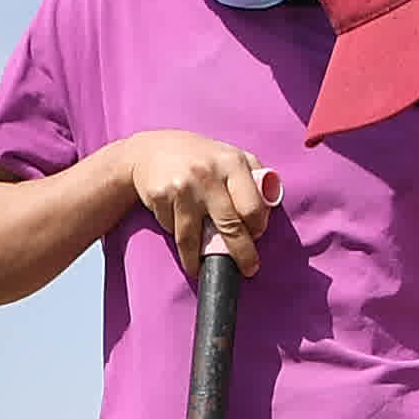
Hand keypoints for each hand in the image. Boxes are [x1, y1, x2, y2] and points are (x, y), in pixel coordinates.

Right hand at [111, 133, 278, 276]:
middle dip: (241, 254)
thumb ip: (254, 179)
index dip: (257, 227)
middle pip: (229, 227)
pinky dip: (177, 235)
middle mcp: (208, 174)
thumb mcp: (231, 157)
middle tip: (248, 269)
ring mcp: (182, 187)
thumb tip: (268, 210)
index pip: (252, 207)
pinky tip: (180, 228)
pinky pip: (172, 230)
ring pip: (193, 239)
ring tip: (201, 267)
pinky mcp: (160, 197)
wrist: (151, 150)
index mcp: (232, 163)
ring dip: (198, 260)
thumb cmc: (201, 158)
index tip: (256, 235)